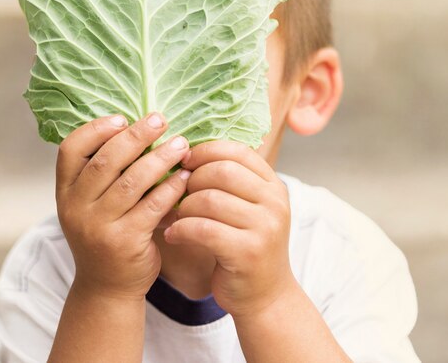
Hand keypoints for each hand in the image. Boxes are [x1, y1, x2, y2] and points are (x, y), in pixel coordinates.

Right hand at [55, 112, 190, 300]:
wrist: (106, 287)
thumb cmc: (104, 232)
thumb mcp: (89, 203)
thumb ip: (102, 171)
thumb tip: (136, 126)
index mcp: (65, 191)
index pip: (70, 149)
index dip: (95, 129)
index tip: (122, 118)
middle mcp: (76, 207)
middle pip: (106, 160)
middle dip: (136, 135)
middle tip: (160, 120)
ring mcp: (98, 226)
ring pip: (132, 181)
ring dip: (160, 157)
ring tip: (180, 144)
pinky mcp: (124, 242)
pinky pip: (152, 205)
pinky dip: (171, 186)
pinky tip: (185, 175)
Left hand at [163, 140, 295, 317]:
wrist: (265, 296)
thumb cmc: (245, 245)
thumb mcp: (247, 207)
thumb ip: (228, 180)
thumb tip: (185, 150)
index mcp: (272, 185)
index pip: (238, 151)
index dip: (206, 151)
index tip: (185, 160)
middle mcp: (274, 202)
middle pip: (222, 171)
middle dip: (193, 179)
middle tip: (179, 192)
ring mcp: (264, 227)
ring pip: (209, 199)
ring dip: (184, 206)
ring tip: (176, 216)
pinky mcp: (247, 252)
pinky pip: (203, 229)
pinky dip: (181, 229)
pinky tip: (173, 234)